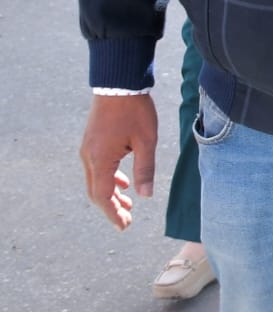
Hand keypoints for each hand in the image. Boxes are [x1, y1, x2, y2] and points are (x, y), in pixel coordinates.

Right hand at [80, 93, 157, 228]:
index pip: (102, 196)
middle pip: (96, 191)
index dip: (113, 213)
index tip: (123, 227)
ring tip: (128, 204)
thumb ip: (145, 169)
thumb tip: (145, 196)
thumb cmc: (135, 111)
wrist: (118, 85)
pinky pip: (97, 167)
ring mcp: (88, 149)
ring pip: (95, 180)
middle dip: (111, 207)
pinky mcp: (91, 142)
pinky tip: (123, 182)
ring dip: (110, 194)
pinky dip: (109, 179)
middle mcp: (88, 157)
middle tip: (126, 221)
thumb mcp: (146, 142)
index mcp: (100, 160)